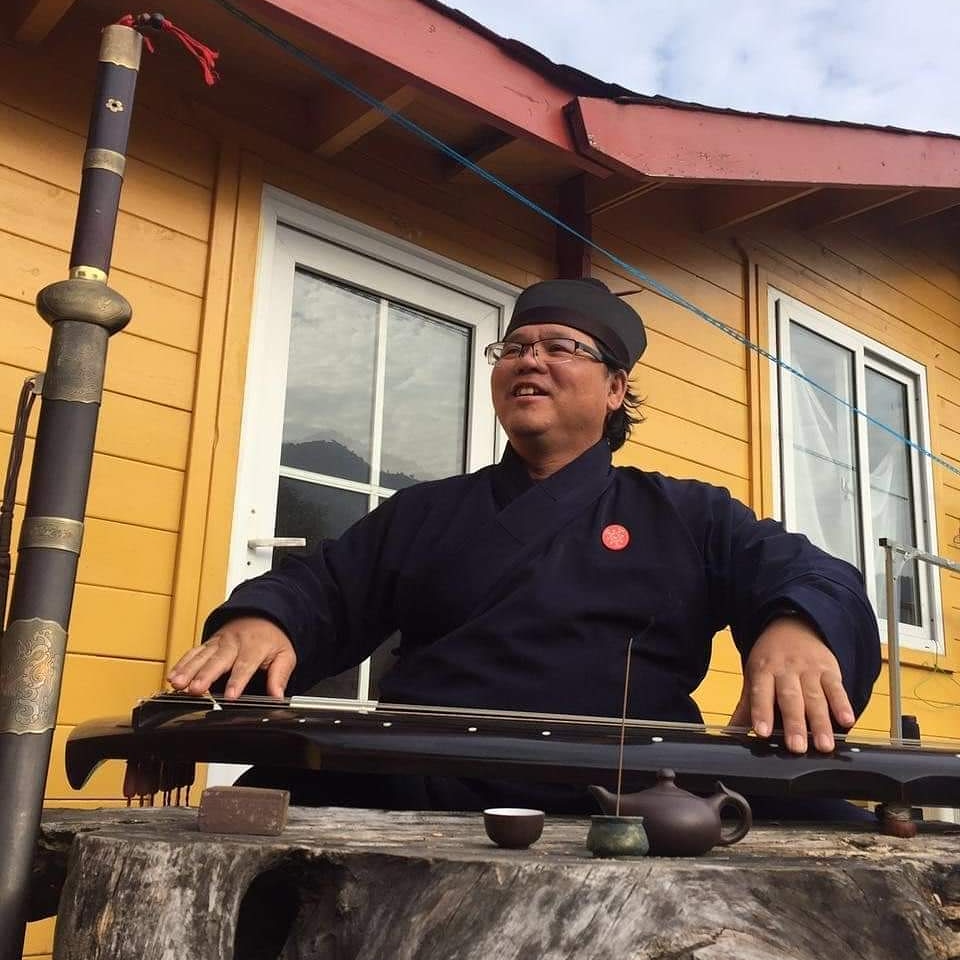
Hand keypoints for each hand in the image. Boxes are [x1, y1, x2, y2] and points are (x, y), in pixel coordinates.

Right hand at [166, 616, 295, 698]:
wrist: (262, 616)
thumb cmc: (272, 640)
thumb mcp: (285, 655)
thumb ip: (280, 676)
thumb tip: (278, 696)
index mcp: (255, 647)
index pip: (245, 666)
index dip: (237, 681)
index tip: (231, 696)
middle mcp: (234, 644)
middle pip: (218, 661)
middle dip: (205, 676)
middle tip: (196, 689)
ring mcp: (218, 643)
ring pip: (201, 656)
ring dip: (188, 670)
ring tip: (178, 684)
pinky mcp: (208, 644)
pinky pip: (192, 653)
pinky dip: (181, 664)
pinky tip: (172, 676)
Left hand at [728, 617, 854, 753]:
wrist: (793, 626)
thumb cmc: (770, 659)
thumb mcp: (754, 676)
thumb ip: (746, 706)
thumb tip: (731, 733)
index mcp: (763, 670)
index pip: (761, 692)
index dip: (761, 712)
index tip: (762, 732)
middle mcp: (786, 670)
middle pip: (790, 698)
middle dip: (794, 723)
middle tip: (797, 747)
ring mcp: (809, 669)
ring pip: (815, 698)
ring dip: (820, 723)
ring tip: (824, 745)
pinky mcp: (830, 670)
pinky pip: (836, 688)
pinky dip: (843, 705)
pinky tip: (847, 721)